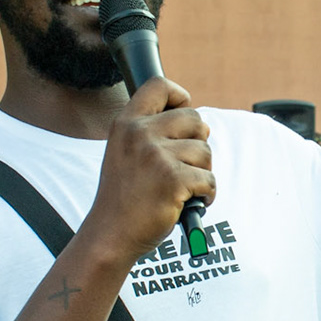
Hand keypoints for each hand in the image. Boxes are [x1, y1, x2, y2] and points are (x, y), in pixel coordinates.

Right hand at [83, 77, 215, 260]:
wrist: (111, 234)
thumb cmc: (124, 197)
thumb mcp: (126, 152)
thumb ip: (151, 132)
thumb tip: (200, 122)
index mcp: (126, 123)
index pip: (159, 85)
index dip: (180, 97)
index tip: (184, 115)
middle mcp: (139, 134)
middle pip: (195, 118)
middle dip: (200, 143)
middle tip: (186, 165)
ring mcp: (156, 156)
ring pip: (205, 152)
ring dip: (202, 173)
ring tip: (182, 189)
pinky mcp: (173, 180)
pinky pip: (210, 179)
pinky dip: (207, 194)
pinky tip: (190, 203)